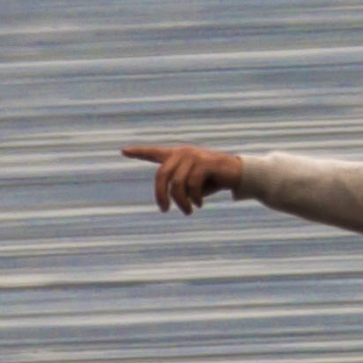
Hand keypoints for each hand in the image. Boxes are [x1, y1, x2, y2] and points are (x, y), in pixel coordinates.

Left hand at [122, 143, 244, 213]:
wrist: (238, 174)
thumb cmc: (214, 180)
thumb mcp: (193, 184)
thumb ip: (178, 185)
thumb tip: (167, 197)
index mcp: (178, 155)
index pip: (154, 152)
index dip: (139, 152)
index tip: (124, 151)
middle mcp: (182, 152)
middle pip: (161, 176)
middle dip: (161, 195)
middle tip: (165, 210)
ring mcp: (193, 156)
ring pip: (177, 184)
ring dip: (182, 202)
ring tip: (189, 210)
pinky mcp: (205, 162)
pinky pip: (192, 185)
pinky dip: (194, 198)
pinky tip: (199, 204)